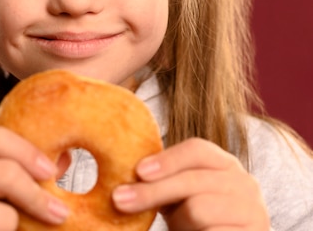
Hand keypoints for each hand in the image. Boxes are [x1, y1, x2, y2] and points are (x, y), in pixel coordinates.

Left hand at [112, 138, 269, 229]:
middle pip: (191, 181)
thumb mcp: (177, 194)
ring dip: (179, 222)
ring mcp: (253, 210)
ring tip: (180, 228)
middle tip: (119, 201)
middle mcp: (244, 182)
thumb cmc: (194, 219)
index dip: (167, 159)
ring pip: (198, 211)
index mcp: (223, 164)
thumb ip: (158, 180)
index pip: (197, 150)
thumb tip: (120, 182)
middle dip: (152, 192)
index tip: (139, 171)